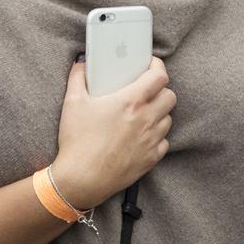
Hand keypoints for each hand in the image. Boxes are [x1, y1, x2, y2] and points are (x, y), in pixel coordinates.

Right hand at [51, 58, 174, 209]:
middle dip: (161, 89)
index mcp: (130, 101)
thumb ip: (78, 77)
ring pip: (168, 119)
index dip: (158, 67)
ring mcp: (150, 141)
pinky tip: (143, 134)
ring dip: (159, 112)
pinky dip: (157, 135)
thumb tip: (81, 63)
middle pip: (170, 96)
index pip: (159, 77)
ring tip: (144, 111)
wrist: (82, 179)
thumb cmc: (78, 140)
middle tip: (147, 89)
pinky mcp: (150, 159)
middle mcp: (146, 119)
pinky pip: (164, 142)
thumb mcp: (72, 102)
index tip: (150, 65)